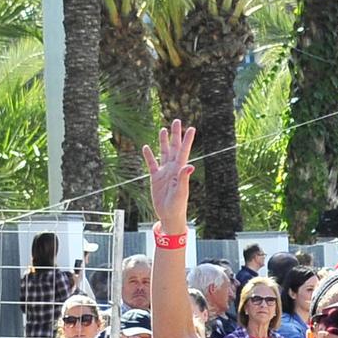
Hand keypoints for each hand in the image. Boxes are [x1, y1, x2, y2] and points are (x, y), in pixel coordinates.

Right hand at [141, 119, 195, 234]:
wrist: (169, 216)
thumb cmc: (177, 206)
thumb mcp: (181, 192)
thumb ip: (184, 178)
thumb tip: (189, 166)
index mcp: (180, 170)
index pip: (184, 151)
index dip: (187, 139)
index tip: (191, 128)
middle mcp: (172, 169)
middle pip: (174, 148)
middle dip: (175, 135)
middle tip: (177, 121)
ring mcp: (164, 173)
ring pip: (163, 153)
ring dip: (163, 142)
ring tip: (163, 129)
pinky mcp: (155, 178)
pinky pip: (151, 164)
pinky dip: (149, 156)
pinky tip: (146, 147)